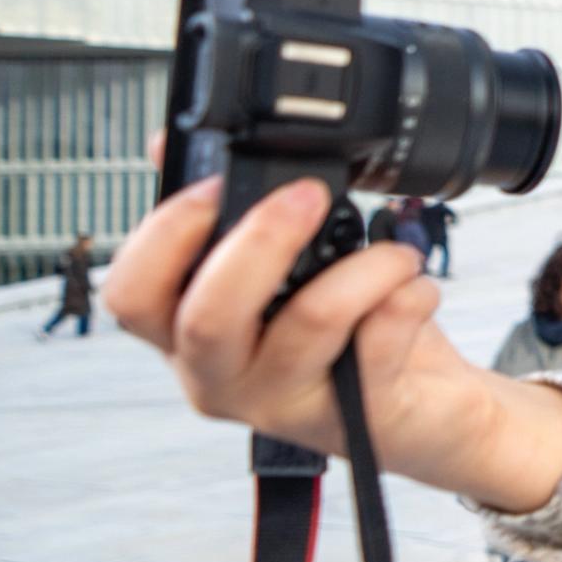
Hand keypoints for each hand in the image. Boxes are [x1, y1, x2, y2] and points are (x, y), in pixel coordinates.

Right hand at [102, 175, 561, 510]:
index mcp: (189, 336)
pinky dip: (409, 297)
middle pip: (206, 317)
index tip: (216, 186)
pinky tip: (416, 290)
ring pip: (308, 324)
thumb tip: (165, 143)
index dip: (161, 237)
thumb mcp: (282, 273)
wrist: (430, 413)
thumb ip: (229, 218)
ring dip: (366, 266)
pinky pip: (378, 345)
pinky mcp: (356, 418)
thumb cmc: (348, 337)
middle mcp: (224, 377)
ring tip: (395, 254)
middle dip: (261, 239)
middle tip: (308, 195)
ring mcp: (287, 403)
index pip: (131, 298)